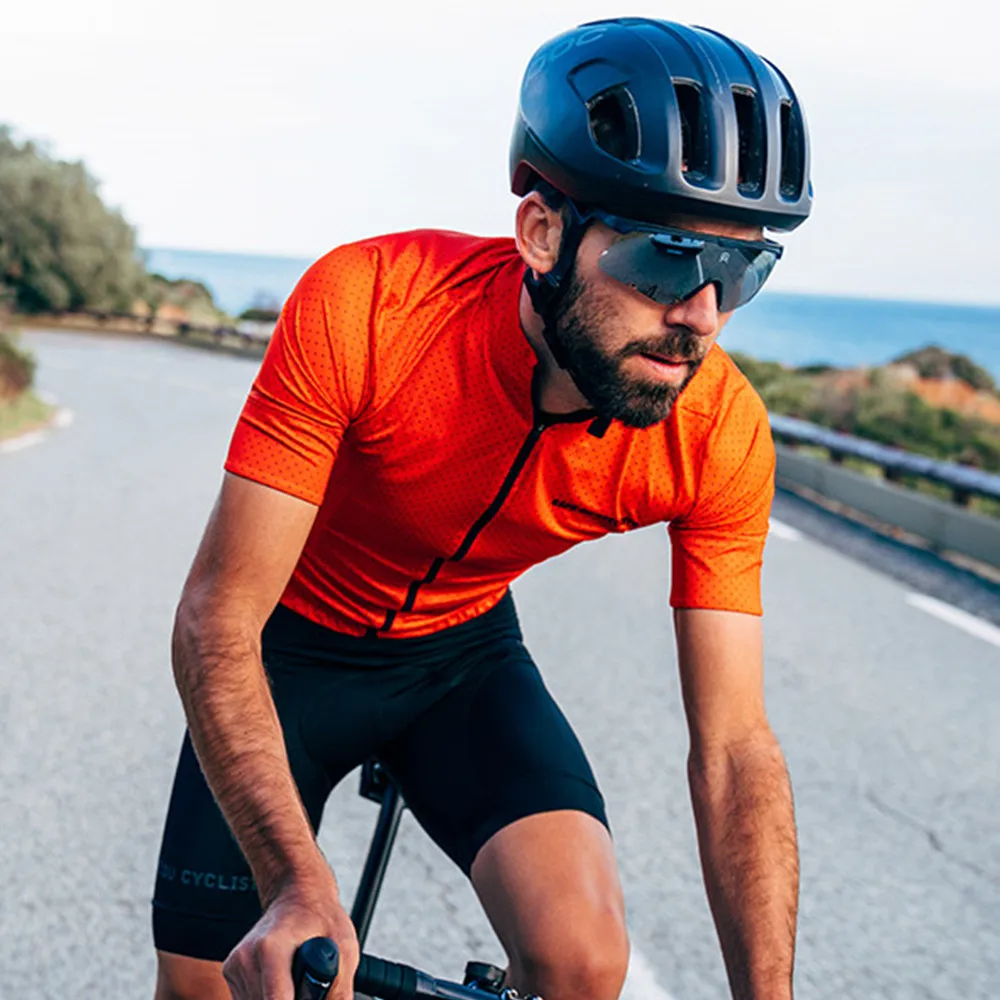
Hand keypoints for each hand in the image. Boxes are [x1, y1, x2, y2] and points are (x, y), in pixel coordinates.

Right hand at [222, 872, 358, 999]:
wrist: (299, 895)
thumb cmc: (321, 917)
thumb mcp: (344, 948)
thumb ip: (339, 990)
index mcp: (271, 947)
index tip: (308, 996)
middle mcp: (246, 957)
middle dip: (293, 999)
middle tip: (306, 985)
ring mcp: (235, 965)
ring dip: (280, 999)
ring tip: (295, 977)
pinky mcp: (231, 971)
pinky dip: (268, 996)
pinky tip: (282, 980)